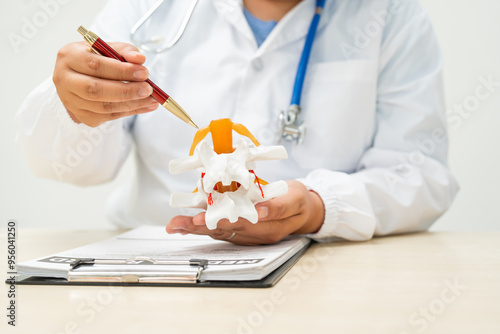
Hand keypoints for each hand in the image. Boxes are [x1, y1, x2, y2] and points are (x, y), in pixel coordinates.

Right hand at [53, 41, 158, 126]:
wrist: (78, 77)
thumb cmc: (95, 59)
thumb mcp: (107, 48)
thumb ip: (124, 51)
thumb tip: (140, 59)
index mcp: (69, 57)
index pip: (96, 65)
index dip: (122, 70)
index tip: (144, 72)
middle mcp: (64, 80)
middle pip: (96, 90)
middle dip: (126, 91)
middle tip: (148, 89)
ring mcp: (71, 101)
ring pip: (104, 107)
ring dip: (132, 104)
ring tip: (152, 100)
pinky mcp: (82, 116)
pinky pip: (109, 117)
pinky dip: (130, 112)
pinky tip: (145, 106)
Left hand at [166, 180, 324, 244]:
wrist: (304, 212)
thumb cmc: (299, 201)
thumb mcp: (296, 198)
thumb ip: (279, 205)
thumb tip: (260, 210)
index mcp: (268, 227)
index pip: (240, 224)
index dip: (220, 220)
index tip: (202, 217)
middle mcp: (254, 234)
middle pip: (223, 230)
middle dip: (199, 227)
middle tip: (178, 224)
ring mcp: (246, 234)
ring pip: (217, 232)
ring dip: (194, 229)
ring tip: (174, 225)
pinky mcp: (241, 231)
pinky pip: (218, 230)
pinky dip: (200, 227)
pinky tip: (185, 224)